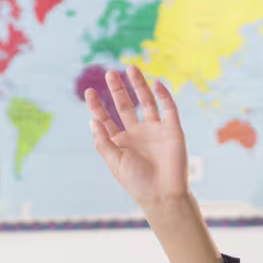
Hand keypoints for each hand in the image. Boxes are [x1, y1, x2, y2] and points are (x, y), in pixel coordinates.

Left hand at [86, 65, 188, 210]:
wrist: (163, 194)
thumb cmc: (137, 181)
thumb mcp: (114, 161)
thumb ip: (103, 141)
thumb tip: (92, 120)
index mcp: (121, 142)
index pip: (106, 119)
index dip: (97, 106)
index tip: (89, 92)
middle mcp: (137, 133)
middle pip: (125, 106)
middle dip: (118, 90)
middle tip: (110, 73)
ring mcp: (155, 130)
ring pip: (147, 102)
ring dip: (139, 85)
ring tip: (131, 68)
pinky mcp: (172, 129)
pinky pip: (168, 108)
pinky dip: (163, 95)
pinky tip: (156, 83)